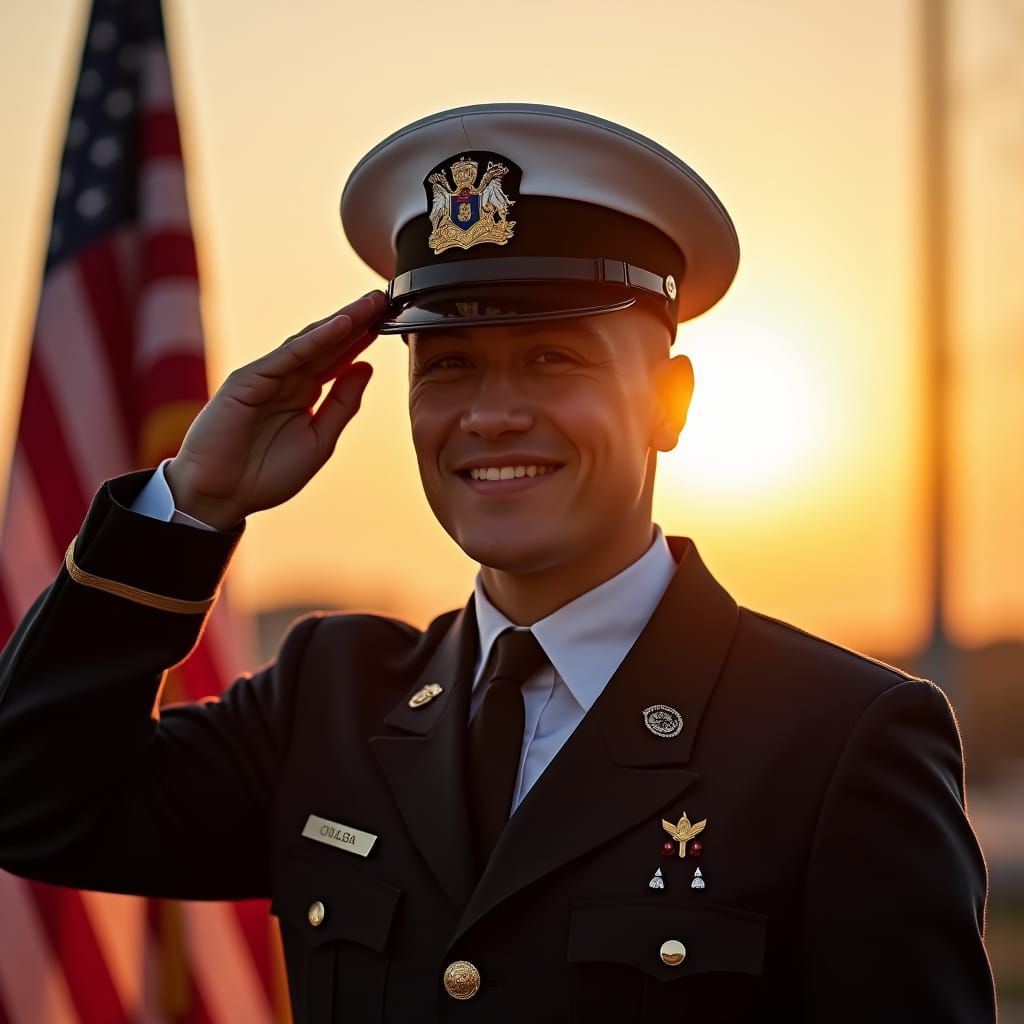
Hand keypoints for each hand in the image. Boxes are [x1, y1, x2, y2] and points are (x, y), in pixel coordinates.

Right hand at [165, 291, 386, 528]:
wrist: (221, 497)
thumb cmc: (265, 475)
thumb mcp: (319, 440)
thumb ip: (342, 405)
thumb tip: (366, 367)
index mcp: (304, 394)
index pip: (339, 360)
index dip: (363, 340)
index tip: (391, 320)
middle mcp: (287, 380)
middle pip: (328, 344)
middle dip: (357, 321)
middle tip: (385, 298)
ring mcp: (267, 377)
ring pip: (310, 342)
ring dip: (342, 321)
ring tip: (370, 303)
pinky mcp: (249, 380)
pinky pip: (288, 356)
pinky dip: (315, 340)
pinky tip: (341, 324)